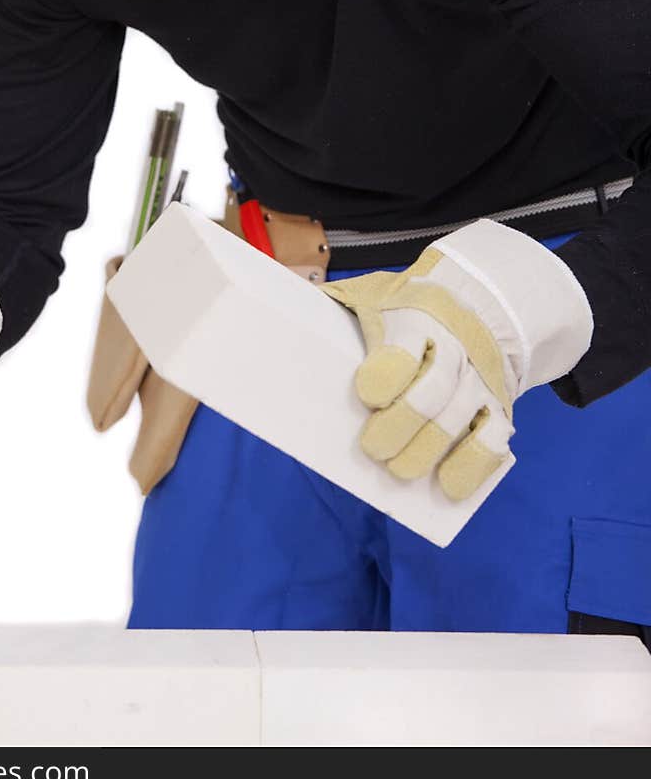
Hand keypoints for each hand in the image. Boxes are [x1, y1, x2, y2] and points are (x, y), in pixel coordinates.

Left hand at [321, 219, 592, 499]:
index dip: (387, 376)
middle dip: (399, 429)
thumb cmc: (404, 307)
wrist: (478, 300)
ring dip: (426, 454)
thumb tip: (278, 319)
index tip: (368, 395)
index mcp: (414, 317)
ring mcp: (480, 377)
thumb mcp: (372, 293)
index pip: (404, 349)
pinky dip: (471, 466)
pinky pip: (493, 441)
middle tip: (374, 450)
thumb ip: (336, 308)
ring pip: (458, 422)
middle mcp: (453, 347)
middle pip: (431, 395)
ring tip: (398, 471)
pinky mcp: (500, 404)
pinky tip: (448, 485)